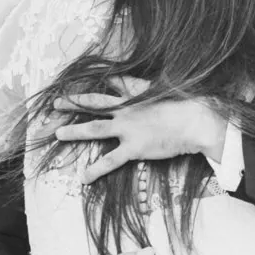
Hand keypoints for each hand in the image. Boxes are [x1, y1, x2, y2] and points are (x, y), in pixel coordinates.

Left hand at [53, 79, 227, 184]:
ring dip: (75, 131)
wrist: (196, 121)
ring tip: (58, 134)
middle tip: (57, 103)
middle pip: (96, 102)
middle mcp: (128, 108)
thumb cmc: (195, 104)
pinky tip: (84, 178)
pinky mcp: (133, 147)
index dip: (108, 79)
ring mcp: (128, 128)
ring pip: (94, 128)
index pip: (120, 82)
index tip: (99, 77)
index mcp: (140, 92)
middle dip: (75, 102)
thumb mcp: (180, 88)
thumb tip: (179, 85)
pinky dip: (96, 170)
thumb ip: (172, 88)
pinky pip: (110, 161)